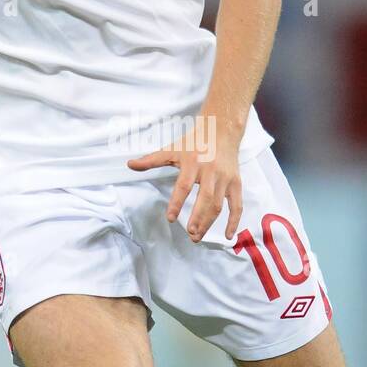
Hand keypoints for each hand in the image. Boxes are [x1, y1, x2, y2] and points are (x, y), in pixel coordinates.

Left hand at [128, 119, 242, 241]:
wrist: (221, 131)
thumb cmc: (195, 142)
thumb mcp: (172, 149)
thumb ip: (151, 160)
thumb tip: (130, 165)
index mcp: (193, 162)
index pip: (184, 186)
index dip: (176, 203)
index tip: (170, 218)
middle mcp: (210, 171)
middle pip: (205, 198)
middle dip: (198, 218)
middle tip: (189, 233)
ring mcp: (225, 178)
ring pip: (218, 204)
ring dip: (209, 222)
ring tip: (197, 236)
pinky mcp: (235, 183)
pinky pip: (237, 205)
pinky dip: (234, 221)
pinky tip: (227, 235)